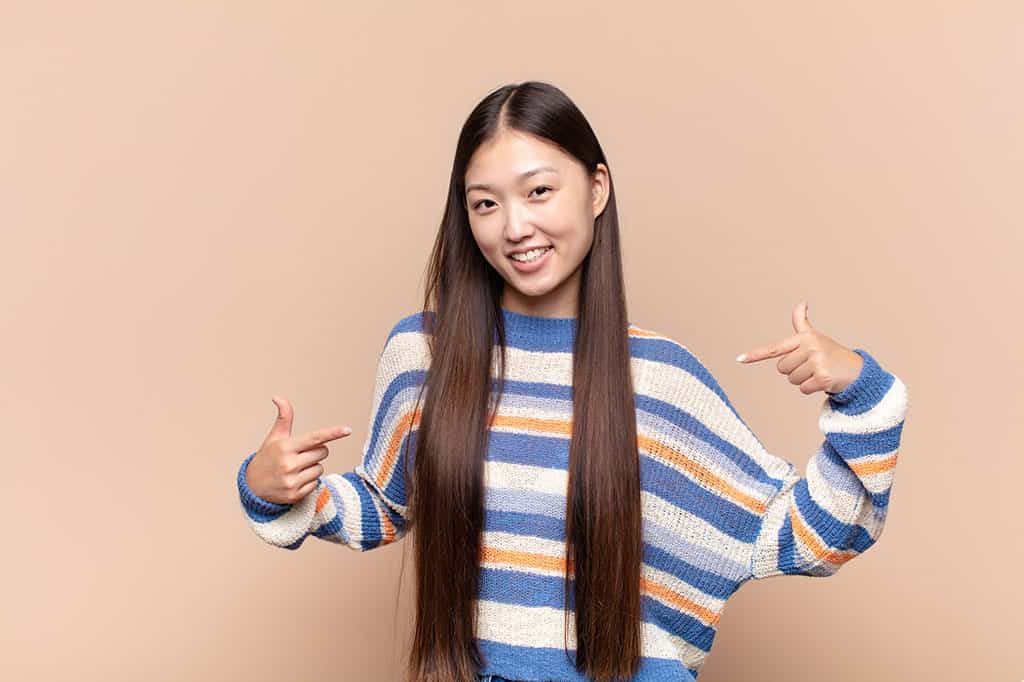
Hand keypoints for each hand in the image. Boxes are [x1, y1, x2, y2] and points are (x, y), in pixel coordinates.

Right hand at [245, 396, 353, 504]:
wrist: (252, 487)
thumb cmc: (267, 458)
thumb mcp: (274, 437)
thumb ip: (283, 418)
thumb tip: (278, 397)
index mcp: (285, 447)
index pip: (315, 438)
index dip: (333, 433)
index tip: (348, 429)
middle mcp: (289, 464)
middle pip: (322, 452)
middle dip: (316, 451)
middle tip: (301, 454)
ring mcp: (292, 481)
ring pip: (320, 468)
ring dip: (313, 467)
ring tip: (296, 469)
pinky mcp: (295, 495)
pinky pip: (316, 483)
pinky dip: (309, 481)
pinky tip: (295, 480)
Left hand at [734, 301, 863, 395]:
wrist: (856, 369)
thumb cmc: (831, 353)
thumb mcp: (815, 336)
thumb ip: (802, 323)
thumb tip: (801, 303)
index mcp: (804, 338)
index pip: (775, 348)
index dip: (755, 355)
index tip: (739, 359)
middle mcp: (809, 347)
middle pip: (783, 369)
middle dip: (794, 371)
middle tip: (812, 365)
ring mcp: (816, 362)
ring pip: (792, 380)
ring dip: (803, 380)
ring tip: (818, 372)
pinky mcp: (823, 377)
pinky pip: (802, 389)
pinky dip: (811, 388)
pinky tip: (822, 381)